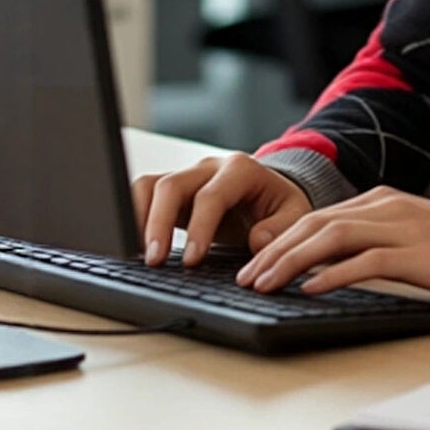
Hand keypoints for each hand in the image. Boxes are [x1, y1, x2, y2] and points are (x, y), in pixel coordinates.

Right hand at [132, 154, 311, 266]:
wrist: (270, 194)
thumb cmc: (280, 206)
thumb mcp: (295, 215)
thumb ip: (281, 228)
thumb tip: (258, 241)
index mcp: (241, 170)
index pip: (211, 195)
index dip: (198, 228)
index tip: (191, 260)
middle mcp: (209, 168)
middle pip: (172, 185)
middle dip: (159, 223)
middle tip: (155, 261)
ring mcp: (187, 177)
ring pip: (150, 185)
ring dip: (138, 217)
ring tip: (136, 254)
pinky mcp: (172, 191)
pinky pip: (143, 195)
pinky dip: (134, 216)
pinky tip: (134, 245)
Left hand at [235, 187, 429, 307]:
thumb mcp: (408, 237)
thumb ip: (370, 242)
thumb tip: (322, 267)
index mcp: (381, 201)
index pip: (317, 217)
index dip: (280, 241)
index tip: (253, 265)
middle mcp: (386, 207)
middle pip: (316, 224)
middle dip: (274, 251)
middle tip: (245, 278)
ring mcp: (402, 227)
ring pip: (332, 238)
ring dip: (292, 261)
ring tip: (265, 283)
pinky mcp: (419, 254)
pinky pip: (366, 261)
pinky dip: (333, 274)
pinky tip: (310, 288)